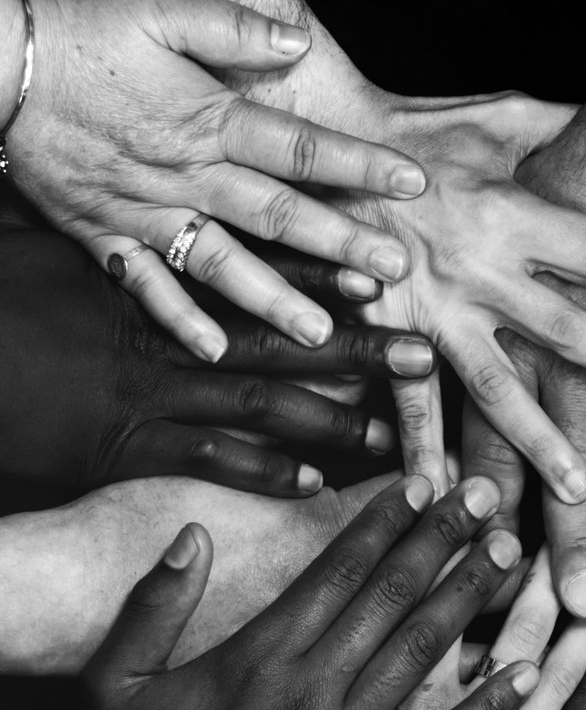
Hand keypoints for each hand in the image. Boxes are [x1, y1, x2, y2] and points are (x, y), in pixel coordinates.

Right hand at [0, 230, 435, 496]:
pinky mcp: (118, 446)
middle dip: (357, 352)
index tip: (380, 288)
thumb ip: (105, 236)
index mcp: (148, 274)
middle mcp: (160, 332)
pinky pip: (208, 461)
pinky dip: (262, 473)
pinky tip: (313, 485)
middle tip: (422, 358)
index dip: (322, 282)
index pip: (251, 275)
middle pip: (279, 339)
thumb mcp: (38, 241)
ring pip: (258, 404)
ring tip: (390, 436)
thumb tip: (148, 224)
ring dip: (330, 420)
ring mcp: (143, 391)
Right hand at [6, 0, 425, 359]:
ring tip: (321, 333)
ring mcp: (147, 212)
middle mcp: (187, 174)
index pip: (301, 147)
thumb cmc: (79, 31)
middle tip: (393, 272)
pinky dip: (178, 319)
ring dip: (272, 300)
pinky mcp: (106, 236)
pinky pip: (147, 286)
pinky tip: (215, 350)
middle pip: (277, 215)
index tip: (413, 184)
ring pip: (222, 263)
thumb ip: (232, 29)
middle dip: (340, 244)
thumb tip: (299, 43)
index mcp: (209, 119)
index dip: (360, 164)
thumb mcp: (157, 9)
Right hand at [80, 475, 536, 709]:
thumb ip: (153, 604)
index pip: (339, 569)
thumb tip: (193, 533)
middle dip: (445, 539)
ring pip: (423, 654)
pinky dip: (486, 706)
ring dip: (470, 599)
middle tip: (489, 495)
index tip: (425, 483)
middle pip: (393, 597)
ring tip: (511, 555)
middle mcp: (313, 689)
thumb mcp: (115, 684)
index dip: (387, 521)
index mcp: (260, 655)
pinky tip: (527, 671)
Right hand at [324, 91, 585, 503]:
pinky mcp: (389, 335)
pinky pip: (408, 402)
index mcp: (508, 210)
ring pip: (496, 386)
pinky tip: (445, 495)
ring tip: (581, 489)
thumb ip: (565, 129)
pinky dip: (422, 451)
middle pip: (567, 330)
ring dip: (540, 441)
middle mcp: (475, 268)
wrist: (319, 142)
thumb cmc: (417, 130)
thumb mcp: (498, 116)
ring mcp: (431, 310)